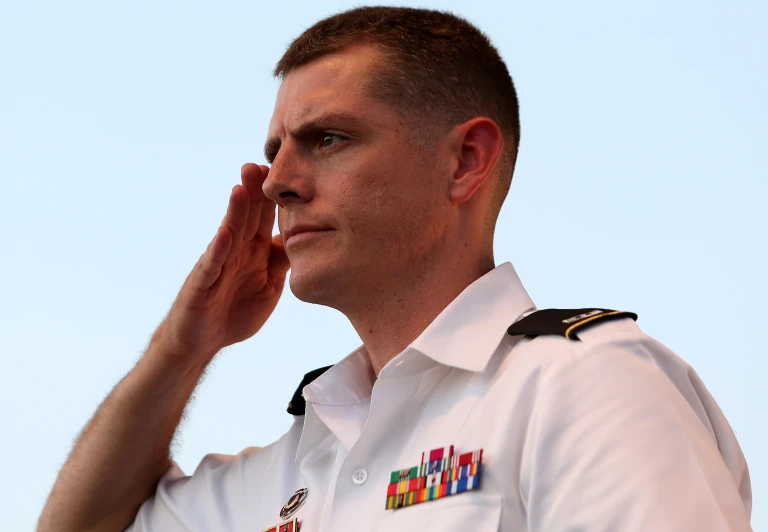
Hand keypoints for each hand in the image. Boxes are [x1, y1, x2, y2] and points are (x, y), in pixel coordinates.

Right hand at [152, 163, 289, 362]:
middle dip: (253, 192)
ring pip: (228, 234)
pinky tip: (225, 233)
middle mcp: (235, 252)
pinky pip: (211, 265)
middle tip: (260, 164)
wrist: (203, 341)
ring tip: (243, 188)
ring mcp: (217, 265)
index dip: (274, 199)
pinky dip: (217, 249)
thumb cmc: (235, 310)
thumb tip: (306, 236)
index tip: (287, 172)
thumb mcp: (269, 285)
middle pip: (246, 218)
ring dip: (235, 211)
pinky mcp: (201, 284)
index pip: (264, 219)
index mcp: (253, 251)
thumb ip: (282, 261)